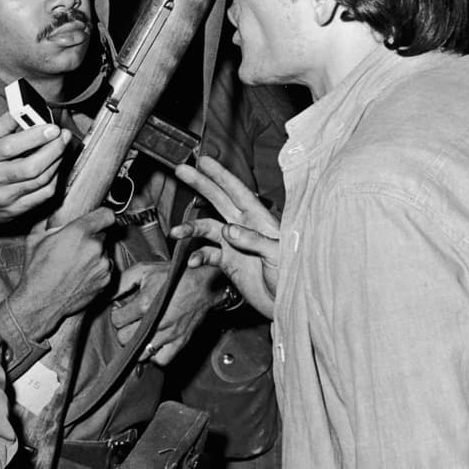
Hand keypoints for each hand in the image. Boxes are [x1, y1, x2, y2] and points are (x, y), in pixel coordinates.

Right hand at [0, 110, 70, 244]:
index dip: (34, 136)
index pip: (9, 147)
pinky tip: (55, 165)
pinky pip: (43, 195)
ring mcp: (5, 197)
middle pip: (30, 167)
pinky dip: (54, 178)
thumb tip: (23, 111)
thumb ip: (1, 124)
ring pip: (40, 181)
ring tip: (62, 146)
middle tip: (63, 136)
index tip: (52, 127)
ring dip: (57, 161)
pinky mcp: (16, 210)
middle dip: (53, 150)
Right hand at [8, 207, 115, 341]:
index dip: (102, 216)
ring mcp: (102, 265)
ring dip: (94, 255)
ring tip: (76, 264)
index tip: (98, 219)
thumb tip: (53, 216)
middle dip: (91, 238)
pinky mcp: (106, 281)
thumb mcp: (35, 239)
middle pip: (102, 234)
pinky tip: (80, 275)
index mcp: (79, 232)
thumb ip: (50, 223)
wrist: (41, 302)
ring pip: (103, 252)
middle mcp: (95, 247)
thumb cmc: (36, 271)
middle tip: (76, 246)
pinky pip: (105, 268)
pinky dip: (96, 270)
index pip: (106, 215)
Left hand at [110, 262, 223, 366]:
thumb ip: (122, 282)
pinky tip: (154, 343)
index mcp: (144, 303)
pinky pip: (161, 360)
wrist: (203, 283)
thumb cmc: (174, 276)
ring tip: (140, 334)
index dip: (117, 314)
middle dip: (123, 330)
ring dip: (137, 344)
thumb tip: (108, 295)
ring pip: (140, 353)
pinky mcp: (180, 342)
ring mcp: (168, 334)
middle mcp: (155, 322)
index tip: (122, 311)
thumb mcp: (144, 270)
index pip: (117, 320)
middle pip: (124, 339)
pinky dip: (155, 355)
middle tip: (130, 323)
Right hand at [171, 156, 280, 318]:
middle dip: (200, 185)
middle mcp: (244, 228)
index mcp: (260, 220)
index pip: (238, 192)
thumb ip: (253, 241)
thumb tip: (228, 230)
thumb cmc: (292, 277)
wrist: (287, 306)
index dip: (221, 176)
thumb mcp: (278, 256)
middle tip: (181, 170)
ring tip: (176, 233)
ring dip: (190, 228)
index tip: (204, 162)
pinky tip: (192, 262)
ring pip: (207, 228)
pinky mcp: (228, 262)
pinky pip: (207, 254)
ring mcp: (234, 244)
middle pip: (219, 201)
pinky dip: (197, 256)